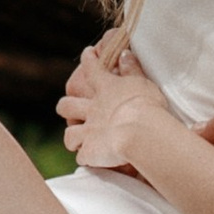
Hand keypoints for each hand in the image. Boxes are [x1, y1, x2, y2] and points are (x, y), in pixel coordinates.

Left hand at [58, 36, 179, 173]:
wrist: (139, 131)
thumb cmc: (146, 106)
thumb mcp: (142, 82)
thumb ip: (132, 69)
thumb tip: (124, 53)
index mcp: (106, 89)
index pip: (92, 68)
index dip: (89, 60)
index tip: (88, 54)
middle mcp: (92, 109)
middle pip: (67, 105)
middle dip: (66, 106)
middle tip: (70, 108)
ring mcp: (88, 131)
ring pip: (69, 134)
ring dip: (73, 137)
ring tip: (78, 140)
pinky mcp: (90, 151)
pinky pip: (81, 157)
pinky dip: (86, 158)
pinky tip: (91, 160)